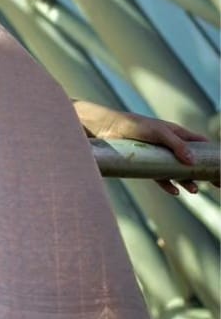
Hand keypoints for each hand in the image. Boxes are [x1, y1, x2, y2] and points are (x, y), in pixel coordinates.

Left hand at [78, 101, 208, 195]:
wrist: (108, 129)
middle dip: (204, 173)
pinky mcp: (146, 165)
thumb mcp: (159, 133)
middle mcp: (170, 146)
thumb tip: (192, 162)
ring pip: (178, 172)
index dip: (212, 155)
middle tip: (216, 186)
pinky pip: (161, 178)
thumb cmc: (135, 125)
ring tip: (193, 191)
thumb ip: (176, 145)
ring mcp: (159, 156)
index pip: (200, 144)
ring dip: (187, 182)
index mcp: (177, 134)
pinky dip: (168, 185)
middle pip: (192, 161)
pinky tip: (175, 192)